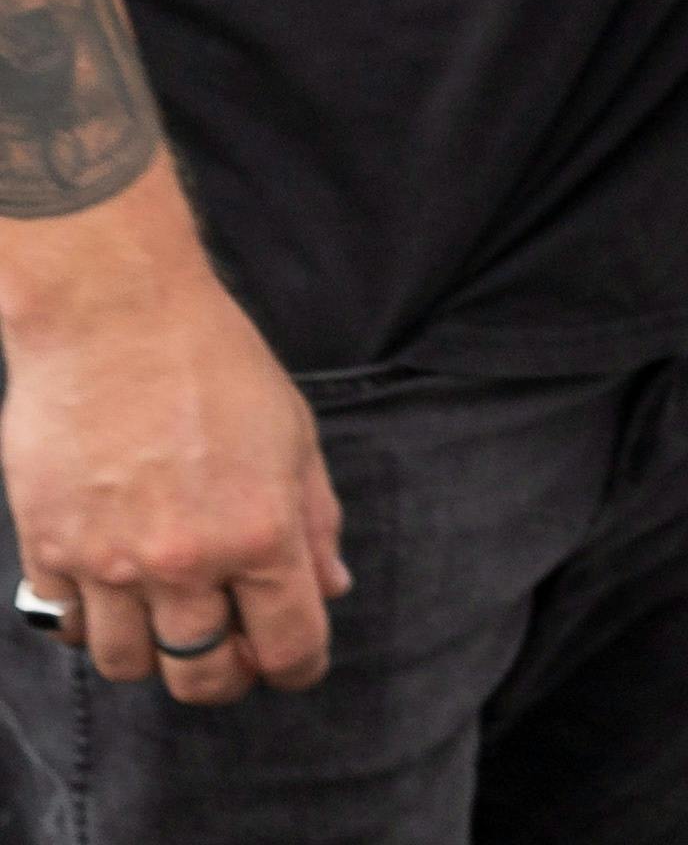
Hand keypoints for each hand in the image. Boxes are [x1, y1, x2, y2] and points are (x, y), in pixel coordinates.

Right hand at [0, 183, 342, 702]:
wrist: (115, 318)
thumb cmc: (214, 364)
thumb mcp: (295, 435)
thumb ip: (315, 520)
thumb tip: (330, 586)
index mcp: (260, 533)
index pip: (289, 643)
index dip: (297, 667)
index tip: (294, 665)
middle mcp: (185, 561)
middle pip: (202, 676)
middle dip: (224, 678)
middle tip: (231, 654)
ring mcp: (109, 562)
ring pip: (130, 665)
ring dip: (154, 655)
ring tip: (168, 618)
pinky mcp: (48, 549)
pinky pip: (69, 626)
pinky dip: (93, 624)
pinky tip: (112, 591)